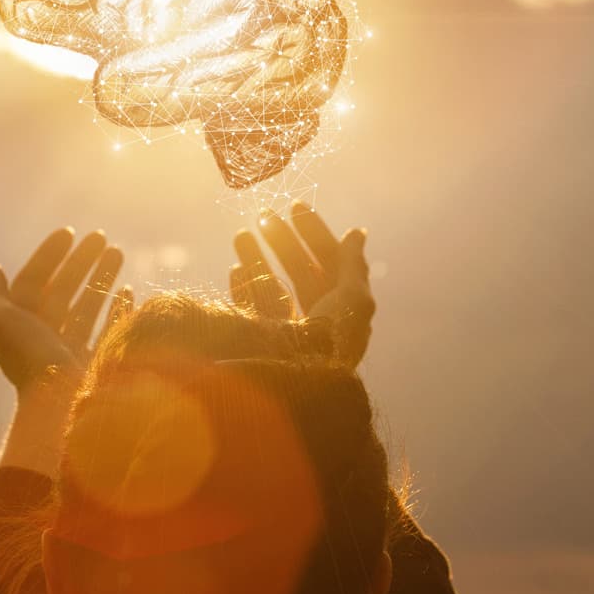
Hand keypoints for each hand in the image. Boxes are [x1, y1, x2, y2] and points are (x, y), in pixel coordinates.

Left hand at [0, 228, 132, 392]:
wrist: (63, 406)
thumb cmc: (32, 362)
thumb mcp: (3, 323)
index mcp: (23, 327)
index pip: (35, 281)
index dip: (48, 256)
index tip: (69, 233)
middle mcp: (47, 338)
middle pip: (64, 290)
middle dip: (81, 262)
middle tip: (101, 236)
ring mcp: (75, 351)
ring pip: (89, 305)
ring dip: (102, 278)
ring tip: (118, 251)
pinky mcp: (99, 363)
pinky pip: (111, 330)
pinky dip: (119, 309)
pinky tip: (129, 289)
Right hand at [230, 202, 374, 364]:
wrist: (298, 386)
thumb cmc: (330, 342)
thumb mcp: (353, 298)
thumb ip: (353, 265)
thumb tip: (357, 233)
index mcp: (341, 312)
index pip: (329, 264)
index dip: (315, 234)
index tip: (296, 207)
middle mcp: (314, 322)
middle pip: (298, 272)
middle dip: (283, 241)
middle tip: (263, 213)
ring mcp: (285, 333)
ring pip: (270, 285)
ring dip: (256, 257)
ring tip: (240, 232)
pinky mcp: (259, 344)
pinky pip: (249, 309)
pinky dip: (243, 286)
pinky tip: (235, 267)